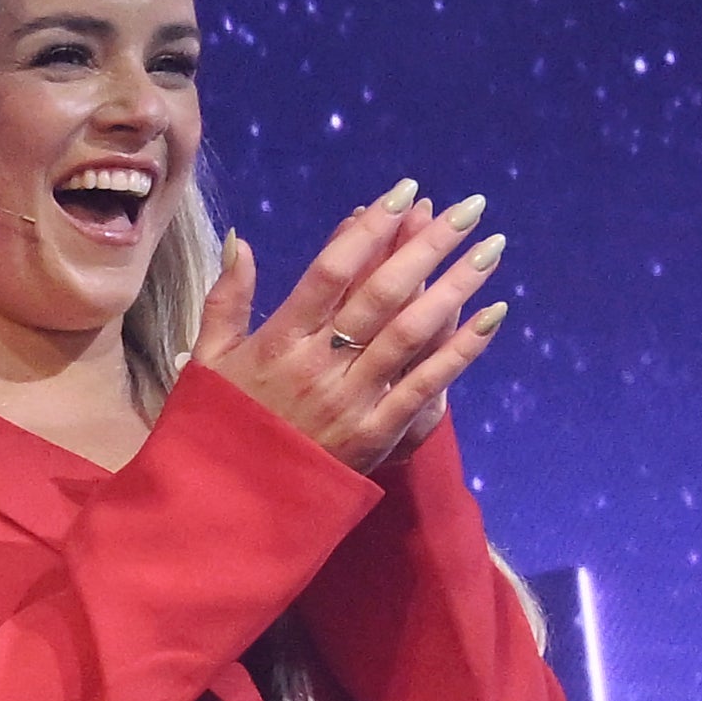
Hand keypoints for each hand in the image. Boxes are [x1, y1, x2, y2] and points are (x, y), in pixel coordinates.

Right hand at [194, 186, 502, 473]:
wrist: (224, 508)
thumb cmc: (216, 427)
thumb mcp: (208, 360)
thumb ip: (226, 299)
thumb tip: (239, 240)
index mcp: (277, 342)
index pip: (330, 272)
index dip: (369, 230)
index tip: (403, 192)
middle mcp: (317, 366)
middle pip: (381, 294)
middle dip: (427, 246)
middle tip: (468, 208)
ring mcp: (349, 401)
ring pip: (410, 334)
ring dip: (455, 288)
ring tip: (489, 249)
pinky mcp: (373, 435)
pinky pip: (425, 386)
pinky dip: (462, 349)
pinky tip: (493, 315)